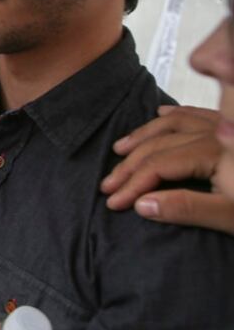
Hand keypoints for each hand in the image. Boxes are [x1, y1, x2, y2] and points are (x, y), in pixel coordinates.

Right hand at [102, 106, 233, 233]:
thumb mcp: (230, 217)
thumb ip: (187, 208)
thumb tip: (141, 205)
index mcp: (212, 152)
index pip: (158, 164)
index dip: (132, 183)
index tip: (113, 202)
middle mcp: (215, 133)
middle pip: (159, 144)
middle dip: (129, 166)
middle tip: (107, 185)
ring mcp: (224, 126)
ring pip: (174, 123)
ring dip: (143, 135)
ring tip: (120, 148)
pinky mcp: (231, 128)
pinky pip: (197, 112)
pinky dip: (174, 115)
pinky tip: (161, 114)